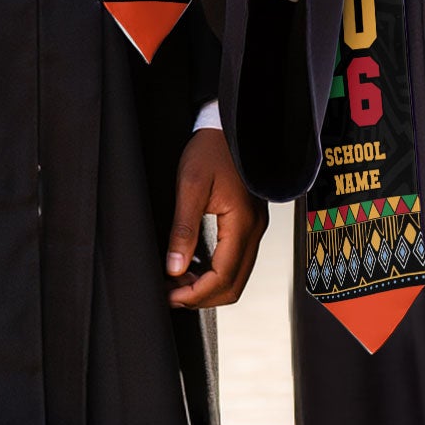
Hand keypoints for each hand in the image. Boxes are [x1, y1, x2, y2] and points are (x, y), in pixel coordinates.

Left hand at [165, 128, 266, 308]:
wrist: (228, 127)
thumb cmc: (210, 150)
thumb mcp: (190, 186)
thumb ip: (183, 229)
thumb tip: (174, 268)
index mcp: (242, 223)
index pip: (223, 277)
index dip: (195, 294)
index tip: (169, 296)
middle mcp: (254, 230)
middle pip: (233, 285)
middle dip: (202, 296)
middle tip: (171, 294)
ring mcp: (255, 228)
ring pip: (236, 276)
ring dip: (208, 286)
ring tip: (177, 281)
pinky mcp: (249, 224)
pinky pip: (237, 261)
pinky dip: (216, 272)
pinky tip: (193, 266)